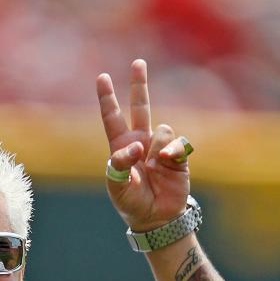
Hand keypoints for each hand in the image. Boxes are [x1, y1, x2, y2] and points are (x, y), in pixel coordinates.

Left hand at [97, 59, 191, 231]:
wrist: (156, 217)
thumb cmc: (132, 203)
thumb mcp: (117, 187)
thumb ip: (119, 165)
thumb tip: (136, 145)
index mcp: (121, 146)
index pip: (112, 117)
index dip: (107, 98)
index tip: (102, 77)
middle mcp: (141, 141)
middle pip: (140, 106)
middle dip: (139, 84)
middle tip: (138, 62)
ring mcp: (160, 147)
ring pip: (161, 129)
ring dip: (155, 148)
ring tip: (152, 168)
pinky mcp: (177, 154)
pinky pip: (175, 142)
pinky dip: (170, 152)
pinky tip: (166, 163)